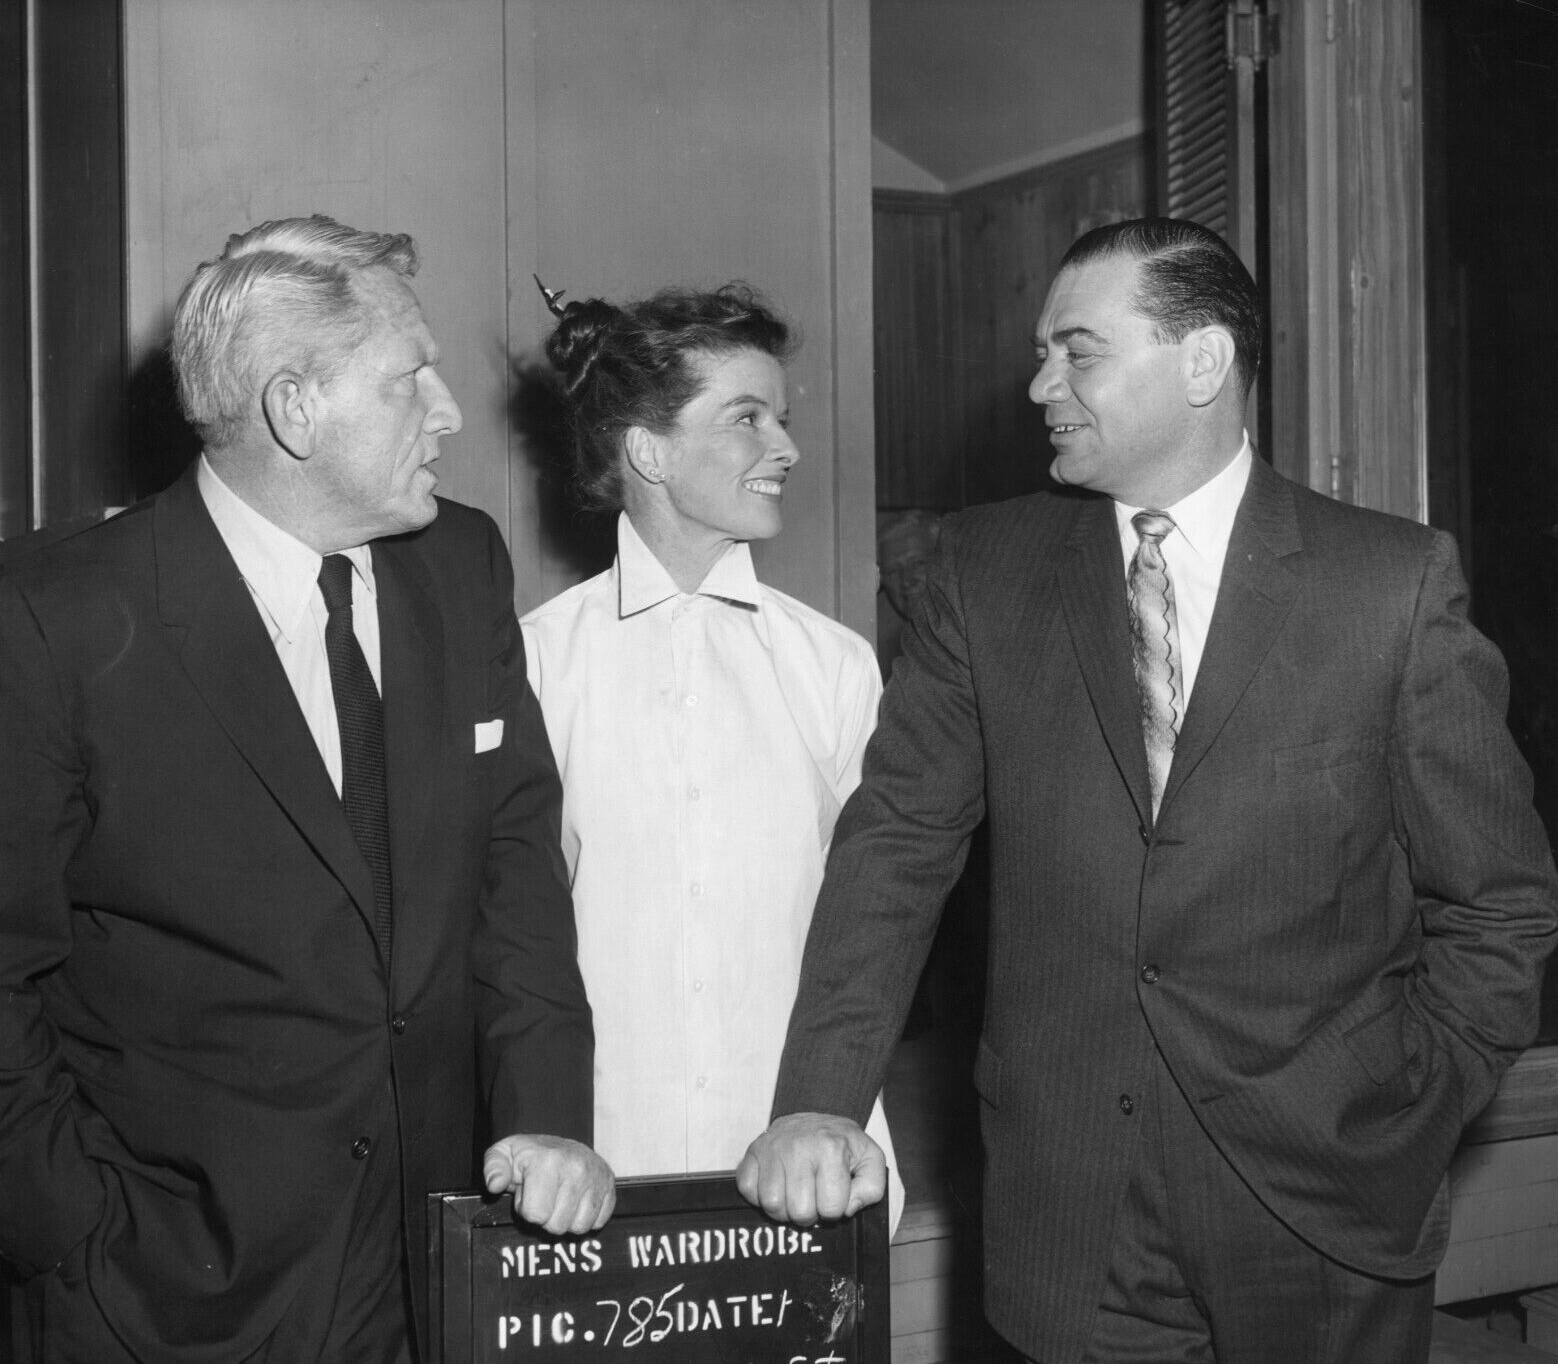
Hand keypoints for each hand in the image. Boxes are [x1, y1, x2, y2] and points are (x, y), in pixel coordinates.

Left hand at [483, 1134, 614, 1234]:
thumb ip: (494, 1168)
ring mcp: (597, 1176)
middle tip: (545, 1195)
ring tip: (560, 1198)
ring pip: (579, 1227)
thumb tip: (495, 1184)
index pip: (536, 1215)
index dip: (527, 1208)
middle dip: (547, 1216)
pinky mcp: (610, 1184)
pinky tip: (577, 1201)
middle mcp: (577, 1168)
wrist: (559, 1143)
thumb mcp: (504, 1154)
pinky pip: (598, 1222)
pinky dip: (586, 1217)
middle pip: (557, 1225)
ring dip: (566, 1219)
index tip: (529, 1192)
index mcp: (549, 1162)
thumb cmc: (529, 1155)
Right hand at [735, 1112, 885, 1224]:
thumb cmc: (843, 1145)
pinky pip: (748, 1190)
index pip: (830, 1210)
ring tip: (795, 1193)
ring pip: (772, 1205)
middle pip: (800, 1212)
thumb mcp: (870, 1159)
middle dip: (810, 1213)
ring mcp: (772, 1148)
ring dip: (785, 1208)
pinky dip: (760, 1195)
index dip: (835, 1209)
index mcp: (831, 1148)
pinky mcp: (753, 1151)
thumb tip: (848, 1208)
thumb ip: (872, 1188)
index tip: (834, 1193)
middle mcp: (798, 1146)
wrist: (816, 1117)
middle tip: (814, 1196)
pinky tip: (777, 1185)